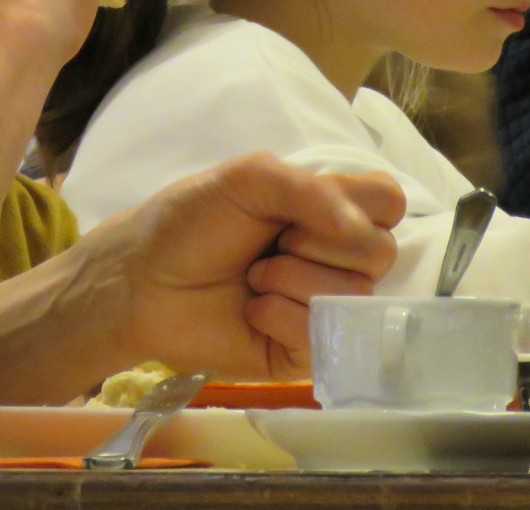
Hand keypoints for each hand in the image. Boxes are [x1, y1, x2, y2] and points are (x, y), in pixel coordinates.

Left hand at [80, 154, 405, 381]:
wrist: (140, 280)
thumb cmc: (190, 221)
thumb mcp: (250, 178)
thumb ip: (313, 190)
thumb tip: (362, 231)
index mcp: (327, 209)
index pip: (389, 203)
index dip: (363, 208)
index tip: (312, 209)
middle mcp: (333, 257)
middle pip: (381, 253)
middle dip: (320, 244)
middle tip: (273, 243)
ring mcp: (321, 306)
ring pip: (355, 296)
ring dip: (294, 280)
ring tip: (253, 277)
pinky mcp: (303, 351)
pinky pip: (325, 336)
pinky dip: (284, 316)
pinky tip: (253, 310)